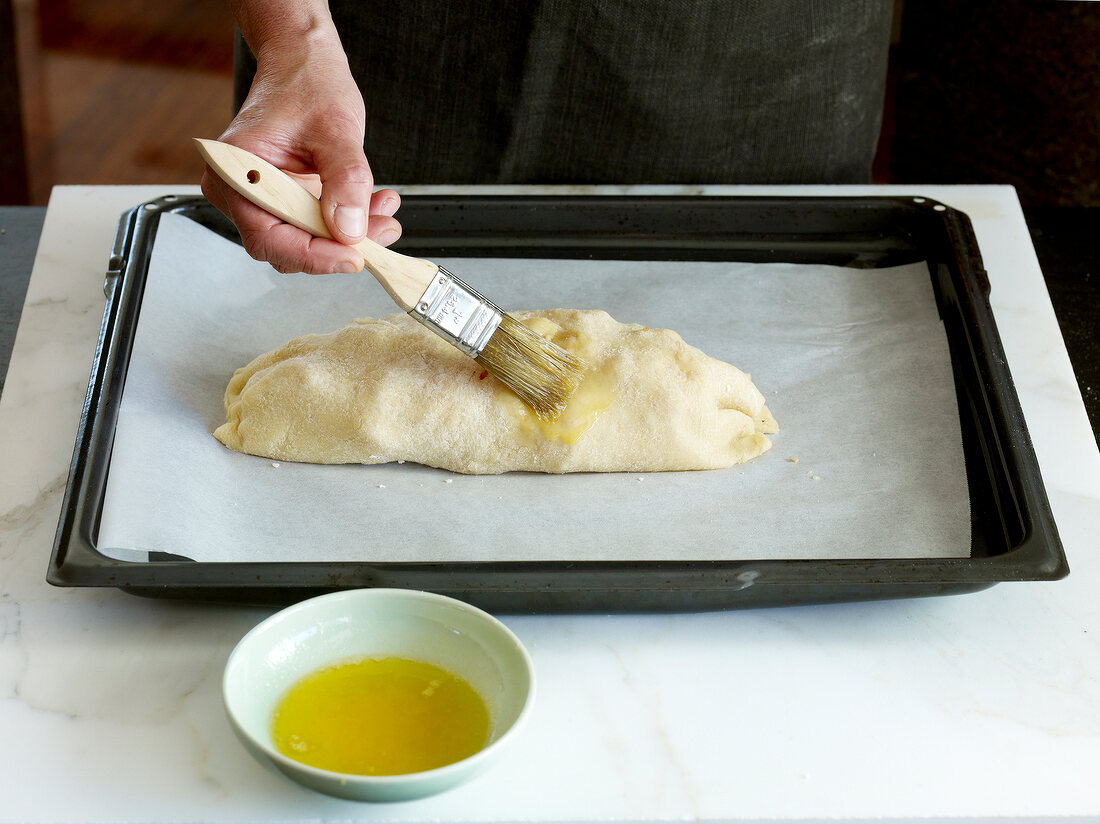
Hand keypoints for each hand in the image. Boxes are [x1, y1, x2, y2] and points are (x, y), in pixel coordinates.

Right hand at [200, 25, 400, 273]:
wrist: (304, 62)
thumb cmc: (305, 82)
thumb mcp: (336, 129)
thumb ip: (346, 180)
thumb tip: (350, 229)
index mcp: (235, 172)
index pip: (268, 237)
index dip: (313, 255)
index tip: (353, 257)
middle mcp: (243, 191)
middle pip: (288, 246)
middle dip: (338, 245)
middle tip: (380, 233)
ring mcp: (266, 199)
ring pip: (309, 241)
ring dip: (351, 235)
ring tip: (384, 214)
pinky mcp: (290, 201)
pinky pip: (319, 227)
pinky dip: (350, 222)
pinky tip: (375, 206)